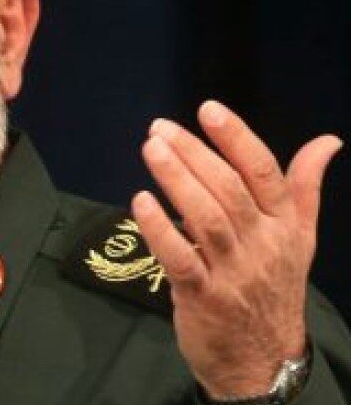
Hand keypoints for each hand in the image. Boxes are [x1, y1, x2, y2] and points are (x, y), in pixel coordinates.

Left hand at [131, 100, 342, 398]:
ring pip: (206, 218)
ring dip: (177, 180)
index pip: (264, 172)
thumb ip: (305, 188)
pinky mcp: (202, 296)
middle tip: (160, 129)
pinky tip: (140, 202)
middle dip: (195, 154)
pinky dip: (160, 229)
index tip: (208, 109)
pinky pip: (180, 258)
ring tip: (152, 150)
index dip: (236, 138)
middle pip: (229, 190)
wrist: (263, 360)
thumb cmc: (274, 288)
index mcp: (285, 226)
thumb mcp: (301, 238)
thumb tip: (328, 141)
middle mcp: (262, 244)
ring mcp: (232, 272)